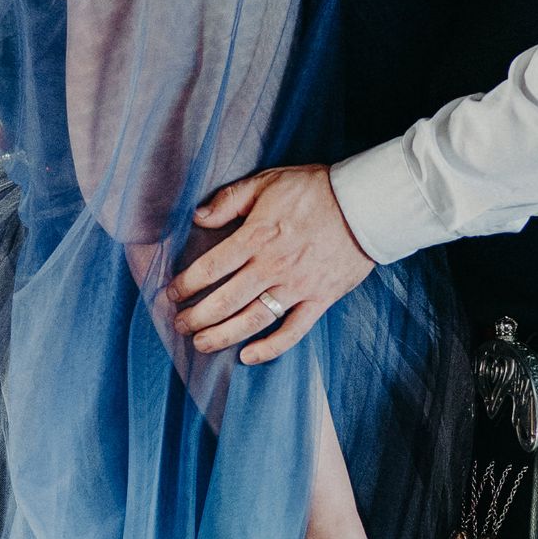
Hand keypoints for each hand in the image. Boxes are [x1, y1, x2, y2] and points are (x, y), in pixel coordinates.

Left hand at [172, 164, 373, 359]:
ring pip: (252, 320)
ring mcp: (297, 287)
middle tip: (180, 325)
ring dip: (223, 335)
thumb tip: (199, 217)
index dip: (186, 283)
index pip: (210, 267)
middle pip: (225, 300)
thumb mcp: (267, 181)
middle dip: (197, 316)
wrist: (365, 204)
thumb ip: (230, 200)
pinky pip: (292, 331)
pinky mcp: (319, 299)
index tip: (171, 293)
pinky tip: (248, 357)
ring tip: (201, 344)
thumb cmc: (315, 189)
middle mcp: (272, 266)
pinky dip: (270, 348)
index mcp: (256, 237)